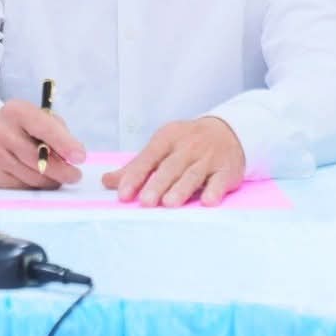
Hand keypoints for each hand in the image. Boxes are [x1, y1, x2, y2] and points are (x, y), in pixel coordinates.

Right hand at [0, 99, 84, 188]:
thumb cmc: (21, 127)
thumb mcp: (38, 118)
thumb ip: (57, 132)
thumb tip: (71, 158)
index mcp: (16, 111)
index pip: (44, 128)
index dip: (64, 143)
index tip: (80, 157)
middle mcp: (1, 131)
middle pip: (39, 158)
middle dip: (62, 170)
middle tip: (75, 175)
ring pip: (33, 176)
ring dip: (51, 180)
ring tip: (56, 176)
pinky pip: (23, 186)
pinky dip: (35, 185)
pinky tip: (37, 177)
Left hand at [104, 117, 245, 207]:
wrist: (228, 131)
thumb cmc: (187, 143)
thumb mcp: (162, 147)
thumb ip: (136, 166)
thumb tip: (107, 181)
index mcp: (167, 139)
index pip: (148, 157)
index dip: (135, 176)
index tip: (123, 194)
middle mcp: (188, 147)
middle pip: (170, 167)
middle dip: (157, 184)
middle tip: (146, 202)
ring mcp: (208, 158)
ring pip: (193, 174)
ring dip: (182, 189)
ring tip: (170, 203)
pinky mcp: (227, 169)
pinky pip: (219, 180)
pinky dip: (215, 190)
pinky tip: (208, 201)